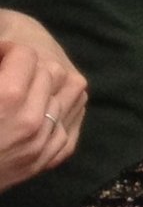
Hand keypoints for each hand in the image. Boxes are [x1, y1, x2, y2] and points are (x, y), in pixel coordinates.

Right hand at [0, 17, 85, 192]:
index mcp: (8, 97)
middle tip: (8, 72)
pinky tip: (42, 105)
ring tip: (26, 87)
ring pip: (70, 92)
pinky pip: (72, 119)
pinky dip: (61, 108)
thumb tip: (3, 48)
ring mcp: (43, 141)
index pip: (25, 54)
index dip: (7, 50)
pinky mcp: (47, 157)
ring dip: (48, 85)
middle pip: (49, 71)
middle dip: (27, 67)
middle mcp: (31, 119)